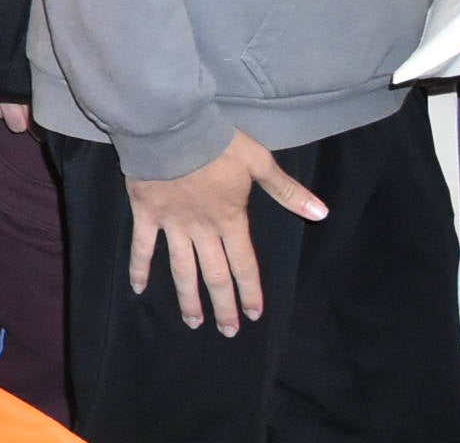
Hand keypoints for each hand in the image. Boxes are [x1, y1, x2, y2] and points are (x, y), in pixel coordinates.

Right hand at [125, 129, 325, 334]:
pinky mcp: (147, 214)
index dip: (251, 290)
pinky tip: (138, 289)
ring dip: (188, 297)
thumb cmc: (216, 143)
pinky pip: (143, 246)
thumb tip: (321, 213)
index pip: (245, 264)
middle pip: (215, 274)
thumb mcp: (258, 162)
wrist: (170, 128)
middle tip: (227, 331)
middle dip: (223, 305)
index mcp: (231, 220)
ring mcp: (173, 225)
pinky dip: (140, 267)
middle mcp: (203, 230)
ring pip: (182, 268)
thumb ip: (288, 190)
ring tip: (193, 322)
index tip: (254, 315)